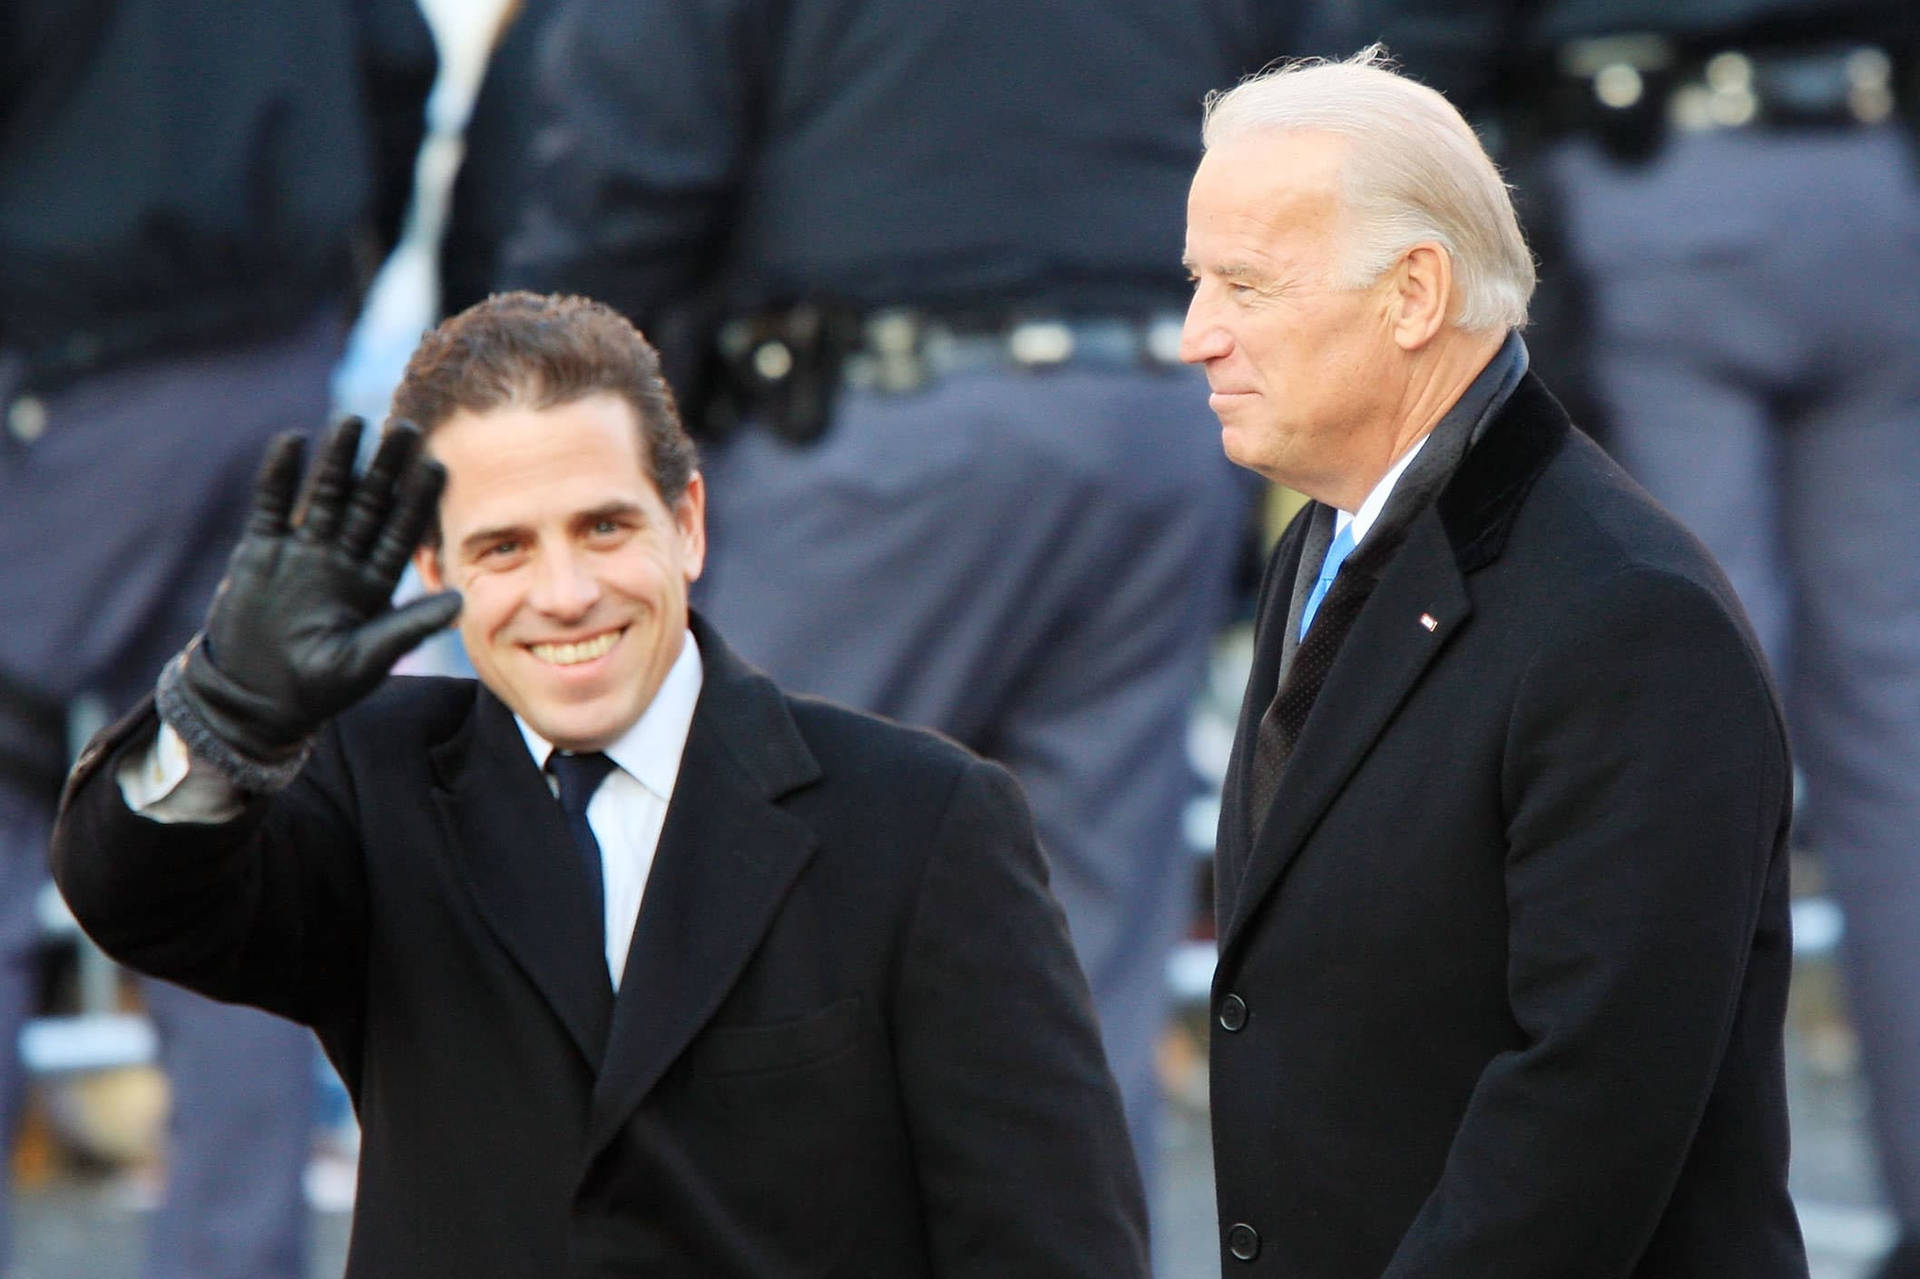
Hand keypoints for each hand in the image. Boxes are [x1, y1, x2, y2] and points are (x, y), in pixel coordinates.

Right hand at [156, 418, 461, 789]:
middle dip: (386, 467)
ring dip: (337, 460)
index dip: (419, 500)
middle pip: (369, 503)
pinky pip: (272, 506)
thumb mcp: (367, 658)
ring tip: (352, 422)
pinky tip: (292, 441)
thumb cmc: (318, 687)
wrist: (254, 698)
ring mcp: (303, 552)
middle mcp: (343, 558)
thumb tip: (460, 601)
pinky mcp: (261, 551)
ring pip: (325, 496)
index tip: (439, 465)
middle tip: (405, 427)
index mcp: (375, 582)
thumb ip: (408, 626)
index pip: (403, 532)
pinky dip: (280, 475)